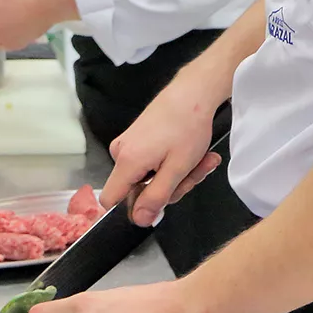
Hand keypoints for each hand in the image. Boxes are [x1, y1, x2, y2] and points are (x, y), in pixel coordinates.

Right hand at [101, 63, 227, 227]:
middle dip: (170, 186)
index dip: (134, 207)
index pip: (110, 199)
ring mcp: (129, 143)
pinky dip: (173, 161)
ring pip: (150, 176)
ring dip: (177, 173)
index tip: (160, 202)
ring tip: (201, 159)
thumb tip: (138, 220)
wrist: (193, 91)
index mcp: (126, 162)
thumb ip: (156, 197)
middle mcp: (120, 152)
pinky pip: (152, 162)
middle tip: (194, 172)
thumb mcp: (177, 169)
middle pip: (137, 189)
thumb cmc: (187, 127)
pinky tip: (194, 153)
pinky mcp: (138, 137)